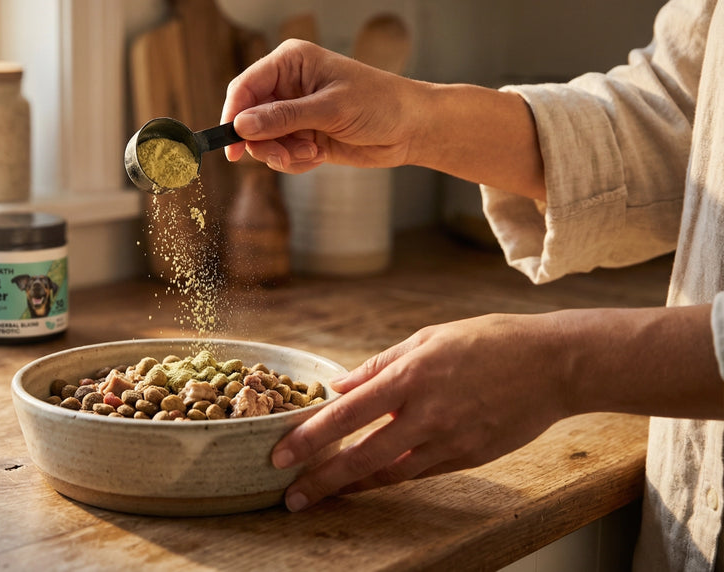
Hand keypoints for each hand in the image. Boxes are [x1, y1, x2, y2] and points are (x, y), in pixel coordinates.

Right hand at [220, 39, 419, 172]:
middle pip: (249, 118)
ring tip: (312, 153)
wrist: (411, 128)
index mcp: (290, 62)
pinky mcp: (303, 135)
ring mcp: (294, 112)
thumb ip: (283, 117)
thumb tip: (242, 125)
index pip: (245, 87)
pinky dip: (295, 161)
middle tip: (285, 155)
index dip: (233, 115)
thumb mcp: (329, 109)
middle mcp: (287, 85)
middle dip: (264, 142)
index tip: (231, 145)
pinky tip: (319, 155)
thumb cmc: (379, 103)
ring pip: (263, 141)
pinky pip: (281, 154)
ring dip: (283, 154)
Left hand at [271, 312, 569, 511]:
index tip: (281, 454)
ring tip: (321, 495)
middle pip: (362, 456)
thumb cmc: (489, 341)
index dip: (310, 437)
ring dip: (352, 486)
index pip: (348, 413)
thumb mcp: (428, 338)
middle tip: (291, 497)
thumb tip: (339, 386)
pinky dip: (390, 478)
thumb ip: (380, 365)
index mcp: (412, 376)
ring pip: (389, 473)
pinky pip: (420, 472)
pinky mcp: (470, 457)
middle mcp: (427, 413)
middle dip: (321, 480)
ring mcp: (450, 440)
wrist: (554, 365)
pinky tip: (368, 481)